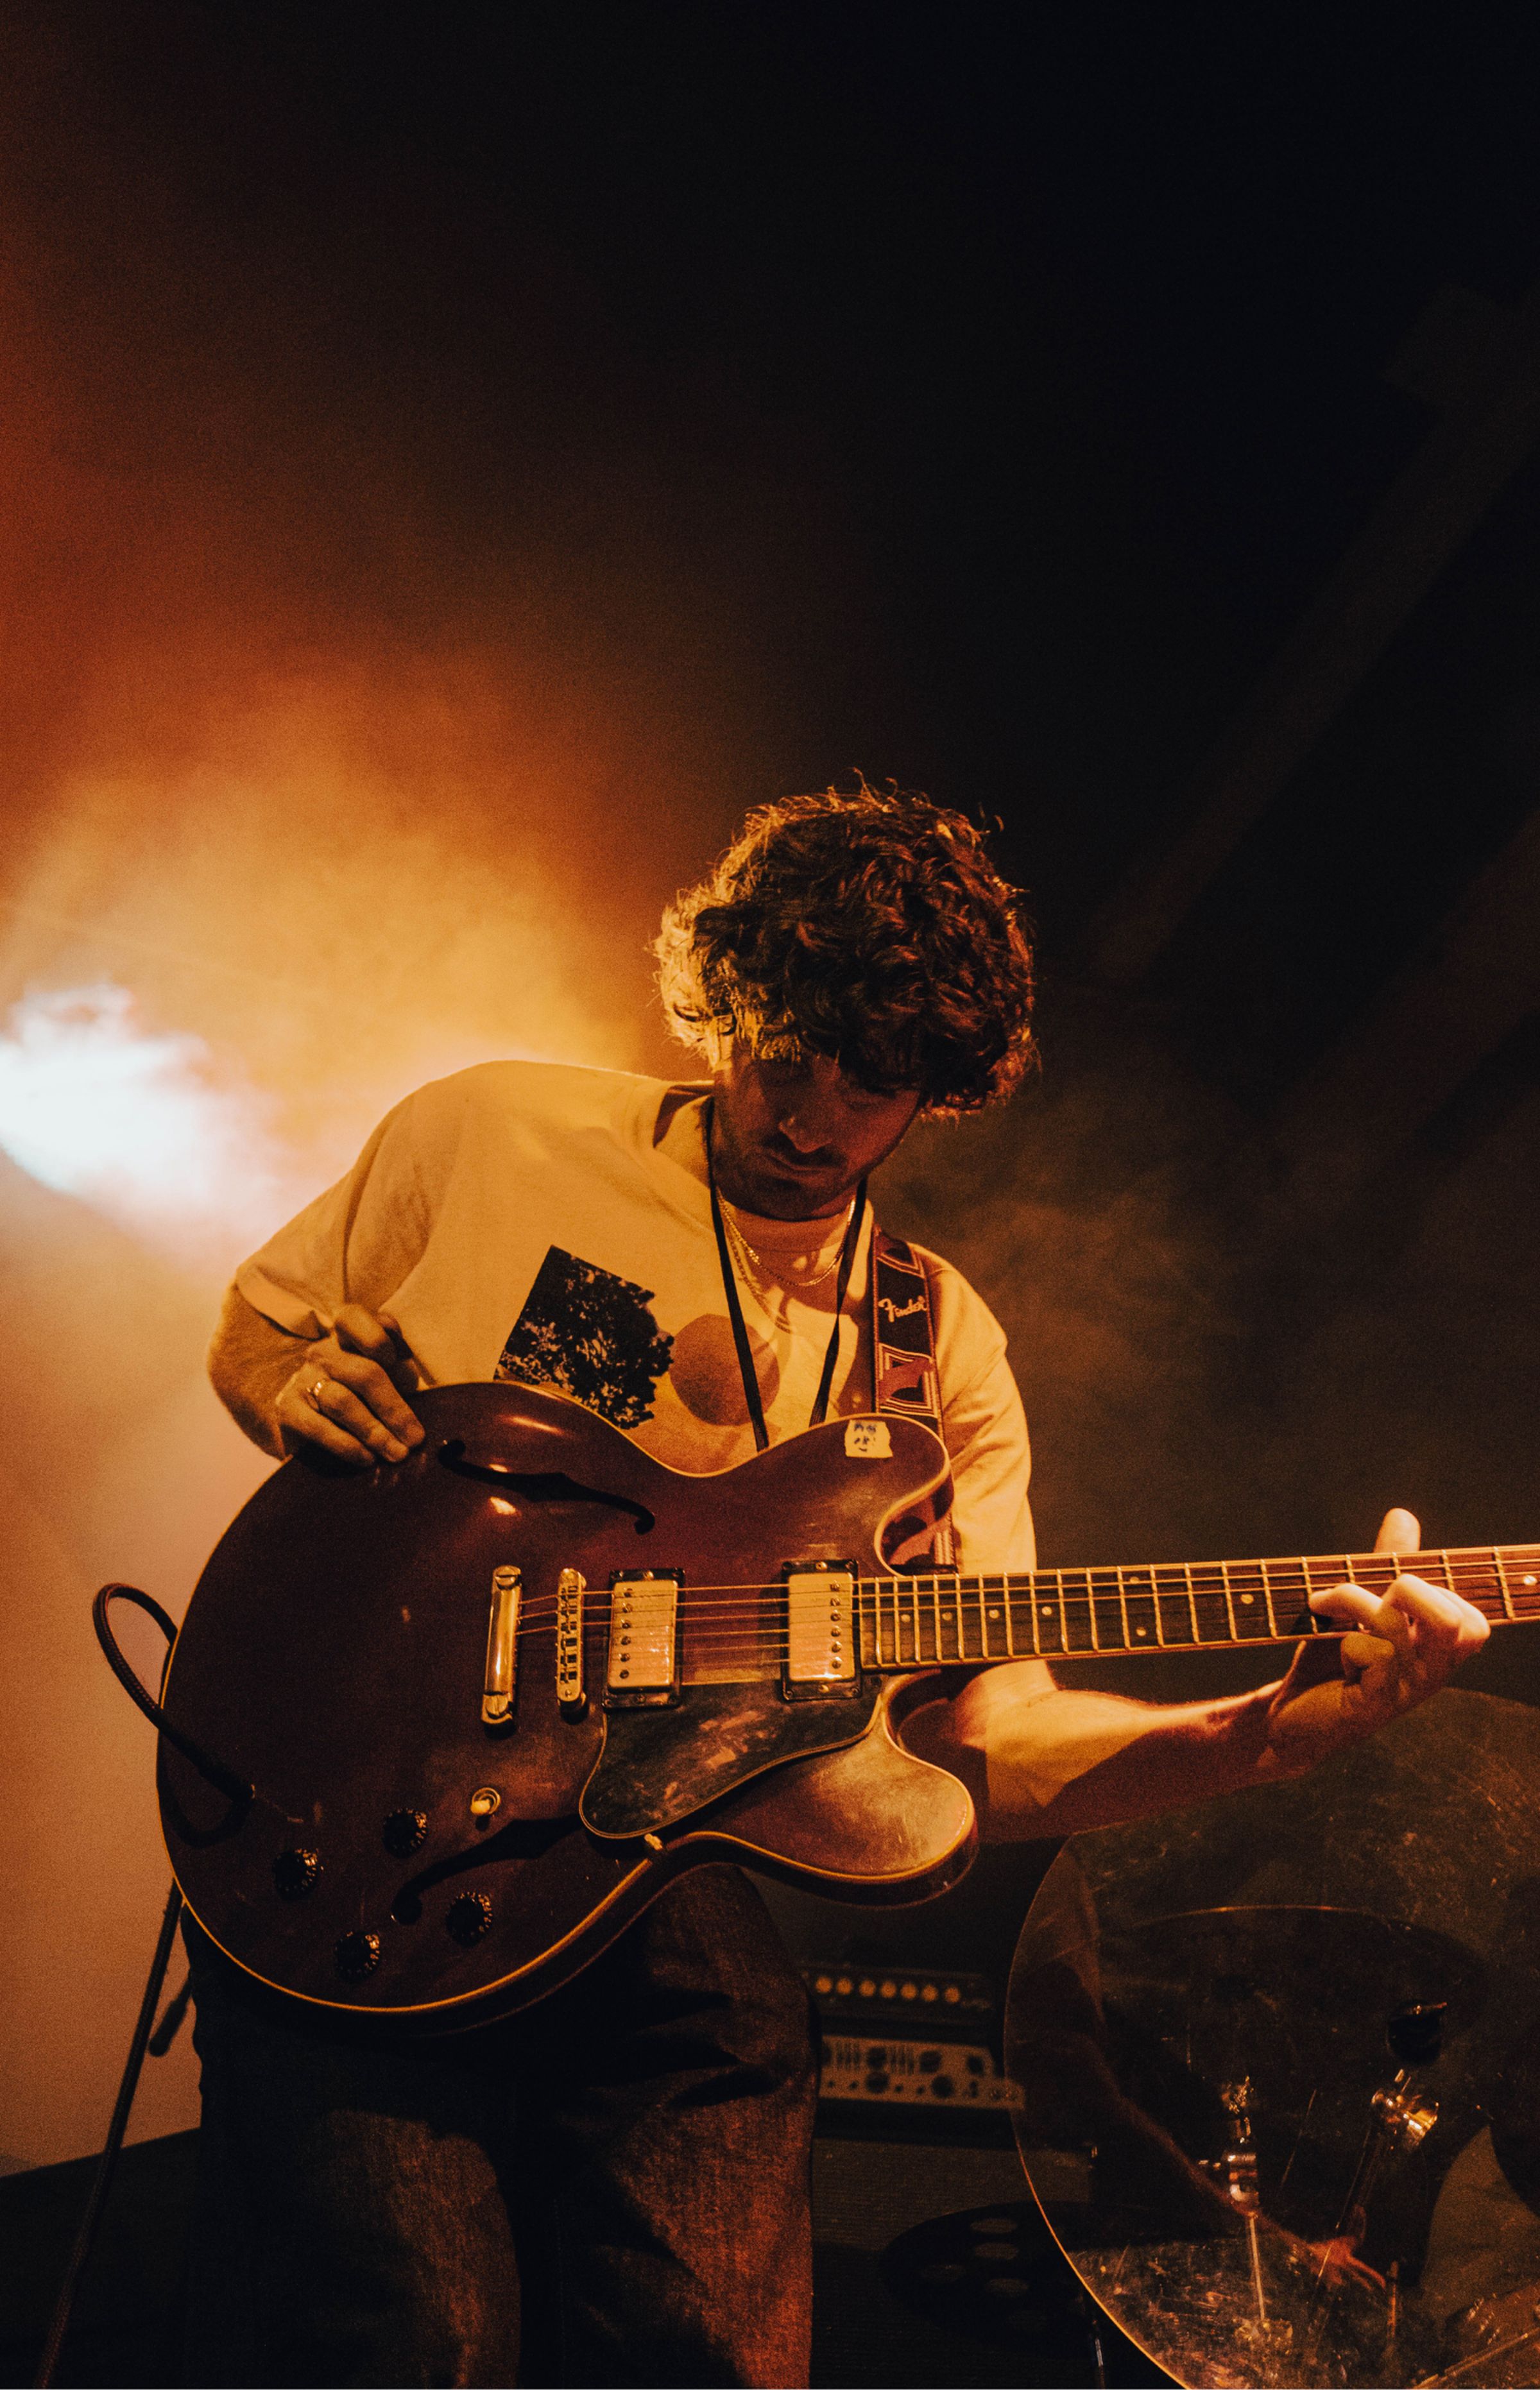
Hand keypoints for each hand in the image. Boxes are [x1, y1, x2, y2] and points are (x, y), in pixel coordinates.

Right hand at [275, 1305, 424, 1467]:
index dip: (378, 1338)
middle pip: (363, 1373)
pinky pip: (319, 1428)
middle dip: (394, 1409)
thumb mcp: (386, 1376)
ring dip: (374, 1431)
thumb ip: (399, 1370)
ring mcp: (303, 1380)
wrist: (311, 1425)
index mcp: (346, 1335)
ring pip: (342, 1402)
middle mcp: (323, 1353)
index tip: (398, 1365)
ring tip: (397, 1454)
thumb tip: (412, 1376)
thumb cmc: (364, 1396)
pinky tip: (366, 1459)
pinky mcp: (287, 1410)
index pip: (354, 1317)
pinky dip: (347, 1445)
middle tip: (415, 1438)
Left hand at [1265, 1507, 1488, 1768]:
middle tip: (1370, 1596)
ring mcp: (1403, 1693)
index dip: (1437, 1591)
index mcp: (1435, 1654)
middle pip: (1454, 1620)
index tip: (1393, 1590)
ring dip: (1350, 1598)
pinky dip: (1342, 1637)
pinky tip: (1333, 1655)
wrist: (1288, 1718)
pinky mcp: (1372, 1705)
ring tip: (1321, 1606)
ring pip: (1394, 1623)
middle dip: (1409, 1588)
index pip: (1473, 1621)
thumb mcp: (1360, 1607)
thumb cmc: (1329, 1662)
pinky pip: (1369, 1651)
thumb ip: (1387, 1565)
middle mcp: (1430, 1676)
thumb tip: (1404, 1515)